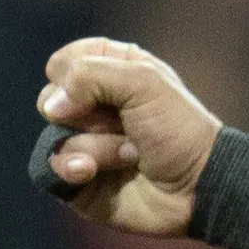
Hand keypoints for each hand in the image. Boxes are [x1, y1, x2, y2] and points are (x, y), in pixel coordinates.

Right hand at [38, 38, 223, 237]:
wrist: (198, 186)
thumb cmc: (178, 128)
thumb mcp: (143, 82)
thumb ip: (90, 75)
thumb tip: (51, 106)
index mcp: (112, 73)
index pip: (65, 62)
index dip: (73, 73)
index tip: (104, 83)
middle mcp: (93, 108)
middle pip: (51, 99)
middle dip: (87, 113)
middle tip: (126, 123)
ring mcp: (85, 145)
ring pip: (54, 136)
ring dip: (96, 145)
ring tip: (130, 154)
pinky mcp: (78, 180)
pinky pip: (50, 170)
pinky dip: (71, 170)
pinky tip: (91, 172)